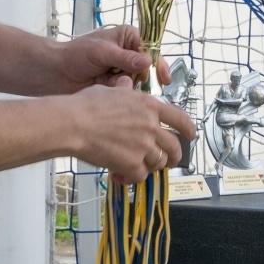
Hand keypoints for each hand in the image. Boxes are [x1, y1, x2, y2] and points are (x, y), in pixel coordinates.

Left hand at [57, 26, 169, 92]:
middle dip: (144, 78)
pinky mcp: (118, 86)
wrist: (57, 73)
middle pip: (149, 68)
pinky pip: (129, 92)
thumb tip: (147, 61)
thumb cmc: (76, 55)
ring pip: (140, 82)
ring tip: (114, 84)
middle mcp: (130, 53)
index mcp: (128, 37)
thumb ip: (124, 57)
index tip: (163, 76)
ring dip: (130, 85)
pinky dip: (122, 93)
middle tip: (136, 84)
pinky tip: (109, 90)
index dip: (158, 63)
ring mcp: (124, 71)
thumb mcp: (100, 52)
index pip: (151, 48)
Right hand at [69, 84, 195, 183]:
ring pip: (159, 162)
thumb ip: (125, 91)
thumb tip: (126, 86)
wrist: (73, 124)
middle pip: (174, 146)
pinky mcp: (132, 163)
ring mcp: (144, 146)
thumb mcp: (110, 90)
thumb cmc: (85, 106)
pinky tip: (121, 175)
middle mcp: (151, 126)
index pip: (179, 118)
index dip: (188, 128)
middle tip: (169, 160)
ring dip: (150, 167)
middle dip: (174, 156)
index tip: (190, 134)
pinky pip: (140, 176)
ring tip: (138, 167)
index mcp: (148, 106)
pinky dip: (132, 178)